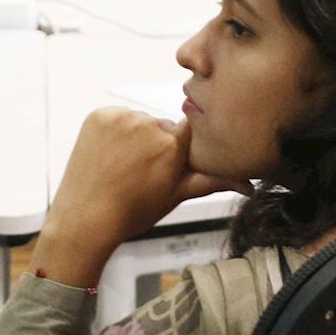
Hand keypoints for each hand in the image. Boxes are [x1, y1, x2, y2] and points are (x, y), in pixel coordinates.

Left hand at [34, 108, 251, 289]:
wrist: (86, 218)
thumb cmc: (133, 212)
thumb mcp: (176, 196)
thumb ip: (212, 182)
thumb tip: (249, 185)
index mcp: (172, 145)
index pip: (190, 130)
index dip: (182, 146)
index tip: (173, 158)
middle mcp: (149, 124)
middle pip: (164, 127)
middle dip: (159, 144)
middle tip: (143, 172)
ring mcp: (121, 118)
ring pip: (140, 121)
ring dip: (136, 136)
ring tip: (123, 166)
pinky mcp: (99, 115)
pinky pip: (116, 117)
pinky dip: (115, 131)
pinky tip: (109, 155)